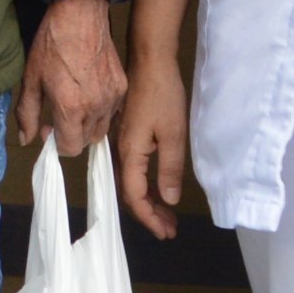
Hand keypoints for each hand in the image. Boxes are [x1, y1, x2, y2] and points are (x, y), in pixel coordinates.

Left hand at [14, 0, 127, 156]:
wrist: (79, 14)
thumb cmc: (51, 44)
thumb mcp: (30, 78)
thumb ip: (27, 114)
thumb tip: (26, 140)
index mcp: (71, 107)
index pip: (70, 148)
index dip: (56, 143)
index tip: (48, 127)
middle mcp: (95, 107)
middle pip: (86, 141)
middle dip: (71, 134)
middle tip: (59, 115)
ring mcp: (113, 97)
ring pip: (102, 128)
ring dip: (87, 125)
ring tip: (75, 103)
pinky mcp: (122, 86)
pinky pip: (112, 111)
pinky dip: (100, 110)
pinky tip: (88, 92)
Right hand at [114, 58, 193, 238]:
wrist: (149, 59)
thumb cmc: (162, 95)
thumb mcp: (173, 133)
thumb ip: (170, 168)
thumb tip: (168, 199)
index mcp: (129, 153)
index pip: (135, 196)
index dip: (150, 218)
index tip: (166, 232)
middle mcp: (120, 150)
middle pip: (130, 192)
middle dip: (149, 214)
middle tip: (170, 229)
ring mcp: (122, 141)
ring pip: (131, 181)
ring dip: (148, 200)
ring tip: (167, 214)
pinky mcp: (128, 133)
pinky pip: (133, 169)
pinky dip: (145, 184)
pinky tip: (157, 186)